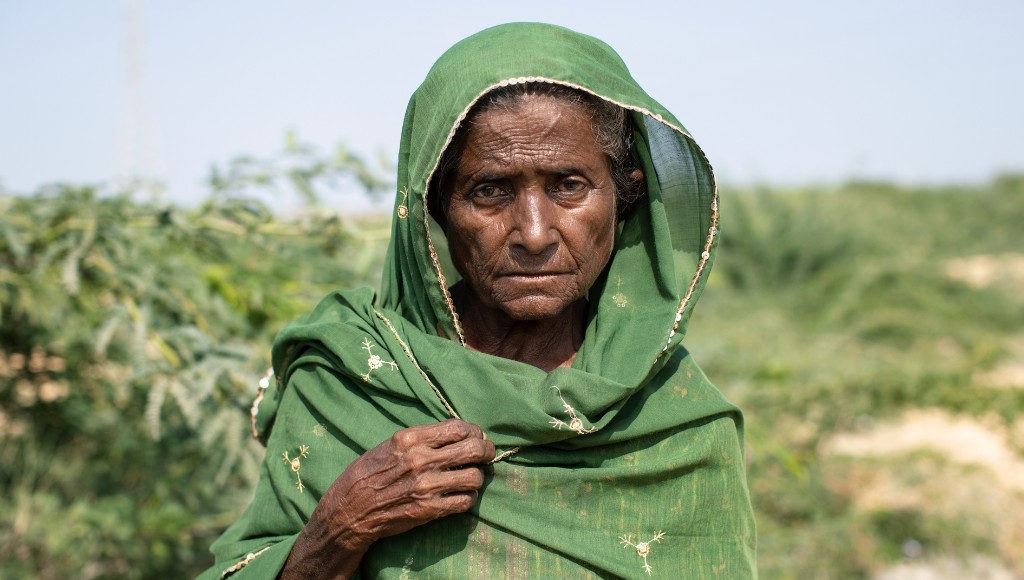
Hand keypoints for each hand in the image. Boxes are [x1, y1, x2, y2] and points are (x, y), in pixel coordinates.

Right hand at [281, 419, 494, 577]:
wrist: (350, 510)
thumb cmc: (368, 474)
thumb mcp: (390, 445)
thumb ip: (420, 438)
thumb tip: (454, 433)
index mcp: (410, 438)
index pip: (458, 428)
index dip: (474, 432)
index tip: (477, 437)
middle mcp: (420, 459)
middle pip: (473, 449)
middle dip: (487, 451)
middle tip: (487, 456)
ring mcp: (426, 485)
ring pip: (475, 477)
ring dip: (479, 477)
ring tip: (473, 478)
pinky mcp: (429, 509)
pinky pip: (465, 501)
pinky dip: (469, 498)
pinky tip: (462, 496)